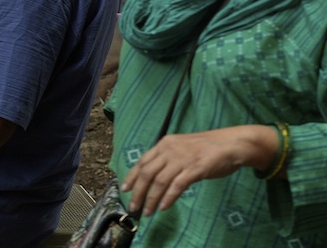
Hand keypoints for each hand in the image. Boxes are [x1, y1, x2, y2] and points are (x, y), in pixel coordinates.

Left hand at [121, 125, 278, 216]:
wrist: (231, 144)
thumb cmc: (207, 149)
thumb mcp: (182, 148)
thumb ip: (168, 159)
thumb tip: (154, 175)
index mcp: (164, 143)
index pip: (143, 161)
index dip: (132, 176)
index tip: (125, 189)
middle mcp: (170, 150)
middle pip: (147, 173)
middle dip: (138, 192)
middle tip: (133, 207)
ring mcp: (182, 159)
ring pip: (160, 181)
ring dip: (151, 199)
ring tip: (147, 212)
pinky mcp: (195, 169)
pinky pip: (177, 185)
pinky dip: (168, 197)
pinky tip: (163, 207)